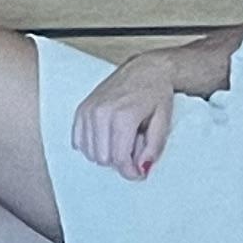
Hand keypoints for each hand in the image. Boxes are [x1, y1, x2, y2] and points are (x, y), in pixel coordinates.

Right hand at [71, 51, 178, 181]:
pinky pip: (79, 142)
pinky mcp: (81, 110)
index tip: (138, 174)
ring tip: (121, 142)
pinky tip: (106, 138)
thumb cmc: (155, 93)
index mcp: (123, 116)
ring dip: (105, 154)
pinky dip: (92, 146)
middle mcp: (101, 113)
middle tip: (133, 152)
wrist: (145, 69)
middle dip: (119, 162)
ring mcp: (88, 110)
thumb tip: (142, 169)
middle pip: (103, 158)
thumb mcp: (163, 121)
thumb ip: (153, 148)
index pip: (119, 159)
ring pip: (90, 153)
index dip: (130, 172)